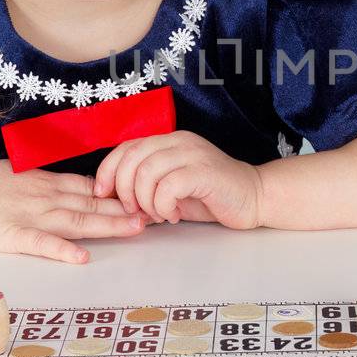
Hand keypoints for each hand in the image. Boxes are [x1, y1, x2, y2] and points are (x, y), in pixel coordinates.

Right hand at [0, 159, 147, 263]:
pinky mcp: (11, 235)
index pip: (89, 187)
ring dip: (107, 225)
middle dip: (124, 209)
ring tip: (134, 229)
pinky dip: (61, 250)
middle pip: (91, 204)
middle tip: (154, 214)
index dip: (117, 193)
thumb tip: (69, 187)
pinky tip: (81, 256)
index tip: (142, 197)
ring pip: (76, 221)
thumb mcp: (16, 175)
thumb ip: (43, 183)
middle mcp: (44, 197)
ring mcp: (29, 216)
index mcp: (45, 182)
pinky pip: (41, 244)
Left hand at [92, 130, 264, 229]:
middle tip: (135, 211)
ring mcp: (192, 153)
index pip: (125, 147)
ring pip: (146, 172)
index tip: (103, 195)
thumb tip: (111, 198)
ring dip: (145, 200)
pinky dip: (163, 205)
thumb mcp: (170, 189)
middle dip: (124, 190)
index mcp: (168, 141)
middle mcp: (179, 141)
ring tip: (158, 214)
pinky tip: (174, 215)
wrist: (253, 198)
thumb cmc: (211, 196)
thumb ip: (144, 186)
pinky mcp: (204, 171)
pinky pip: (168, 186)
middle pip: (131, 158)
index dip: (107, 171)